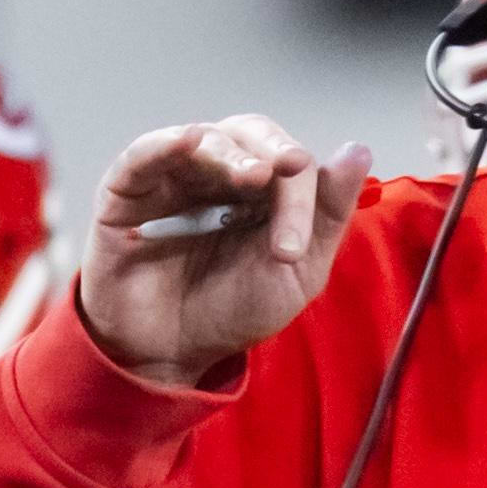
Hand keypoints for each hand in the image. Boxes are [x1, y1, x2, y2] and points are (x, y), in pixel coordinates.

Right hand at [81, 118, 373, 387]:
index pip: (292, 165)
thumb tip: (358, 150)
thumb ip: (328, 213)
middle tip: (287, 170)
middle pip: (253, 135)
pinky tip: (190, 140)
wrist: (172, 352)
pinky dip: (167, 143)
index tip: (292, 248)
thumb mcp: (297, 271)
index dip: (302, 193)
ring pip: (206, 138)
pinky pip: (144, 153)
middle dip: (274, 153)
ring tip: (252, 176)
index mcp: (266, 189)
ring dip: (231, 152)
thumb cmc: (233, 310)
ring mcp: (174, 176)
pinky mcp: (128, 189)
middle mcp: (221, 173)